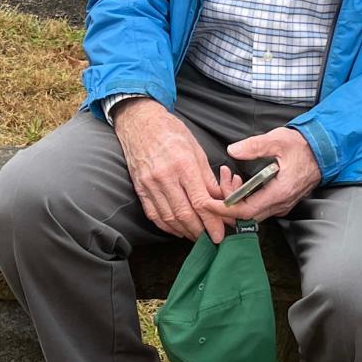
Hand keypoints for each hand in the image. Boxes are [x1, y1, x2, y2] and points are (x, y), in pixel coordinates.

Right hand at [113, 99, 238, 242]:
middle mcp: (164, 176)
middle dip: (201, 231)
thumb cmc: (171, 132)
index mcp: (183, 164)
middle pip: (185, 214)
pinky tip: (178, 229)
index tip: (221, 232)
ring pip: (169, 218)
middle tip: (212, 239)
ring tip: (198, 236)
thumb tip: (220, 200)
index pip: (200, 201)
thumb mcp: (196, 149)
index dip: (212, 221)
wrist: (139, 122)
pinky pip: (154, 214)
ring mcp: (149, 184)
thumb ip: (207, 178)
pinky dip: (167, 226)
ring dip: (185, 231)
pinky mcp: (140, 188)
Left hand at [225, 127, 320, 220]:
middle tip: (222, 180)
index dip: (224, 209)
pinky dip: (246, 198)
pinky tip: (241, 181)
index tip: (208, 202)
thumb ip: (254, 146)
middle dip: (228, 202)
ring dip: (237, 199)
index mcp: (280, 192)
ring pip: (253, 211)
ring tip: (230, 176)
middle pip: (247, 215)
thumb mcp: (278, 140)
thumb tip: (233, 150)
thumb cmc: (302, 146)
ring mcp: (283, 204)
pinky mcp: (282, 201)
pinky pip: (260, 207)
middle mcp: (281, 203)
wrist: (324, 151)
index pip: (246, 211)